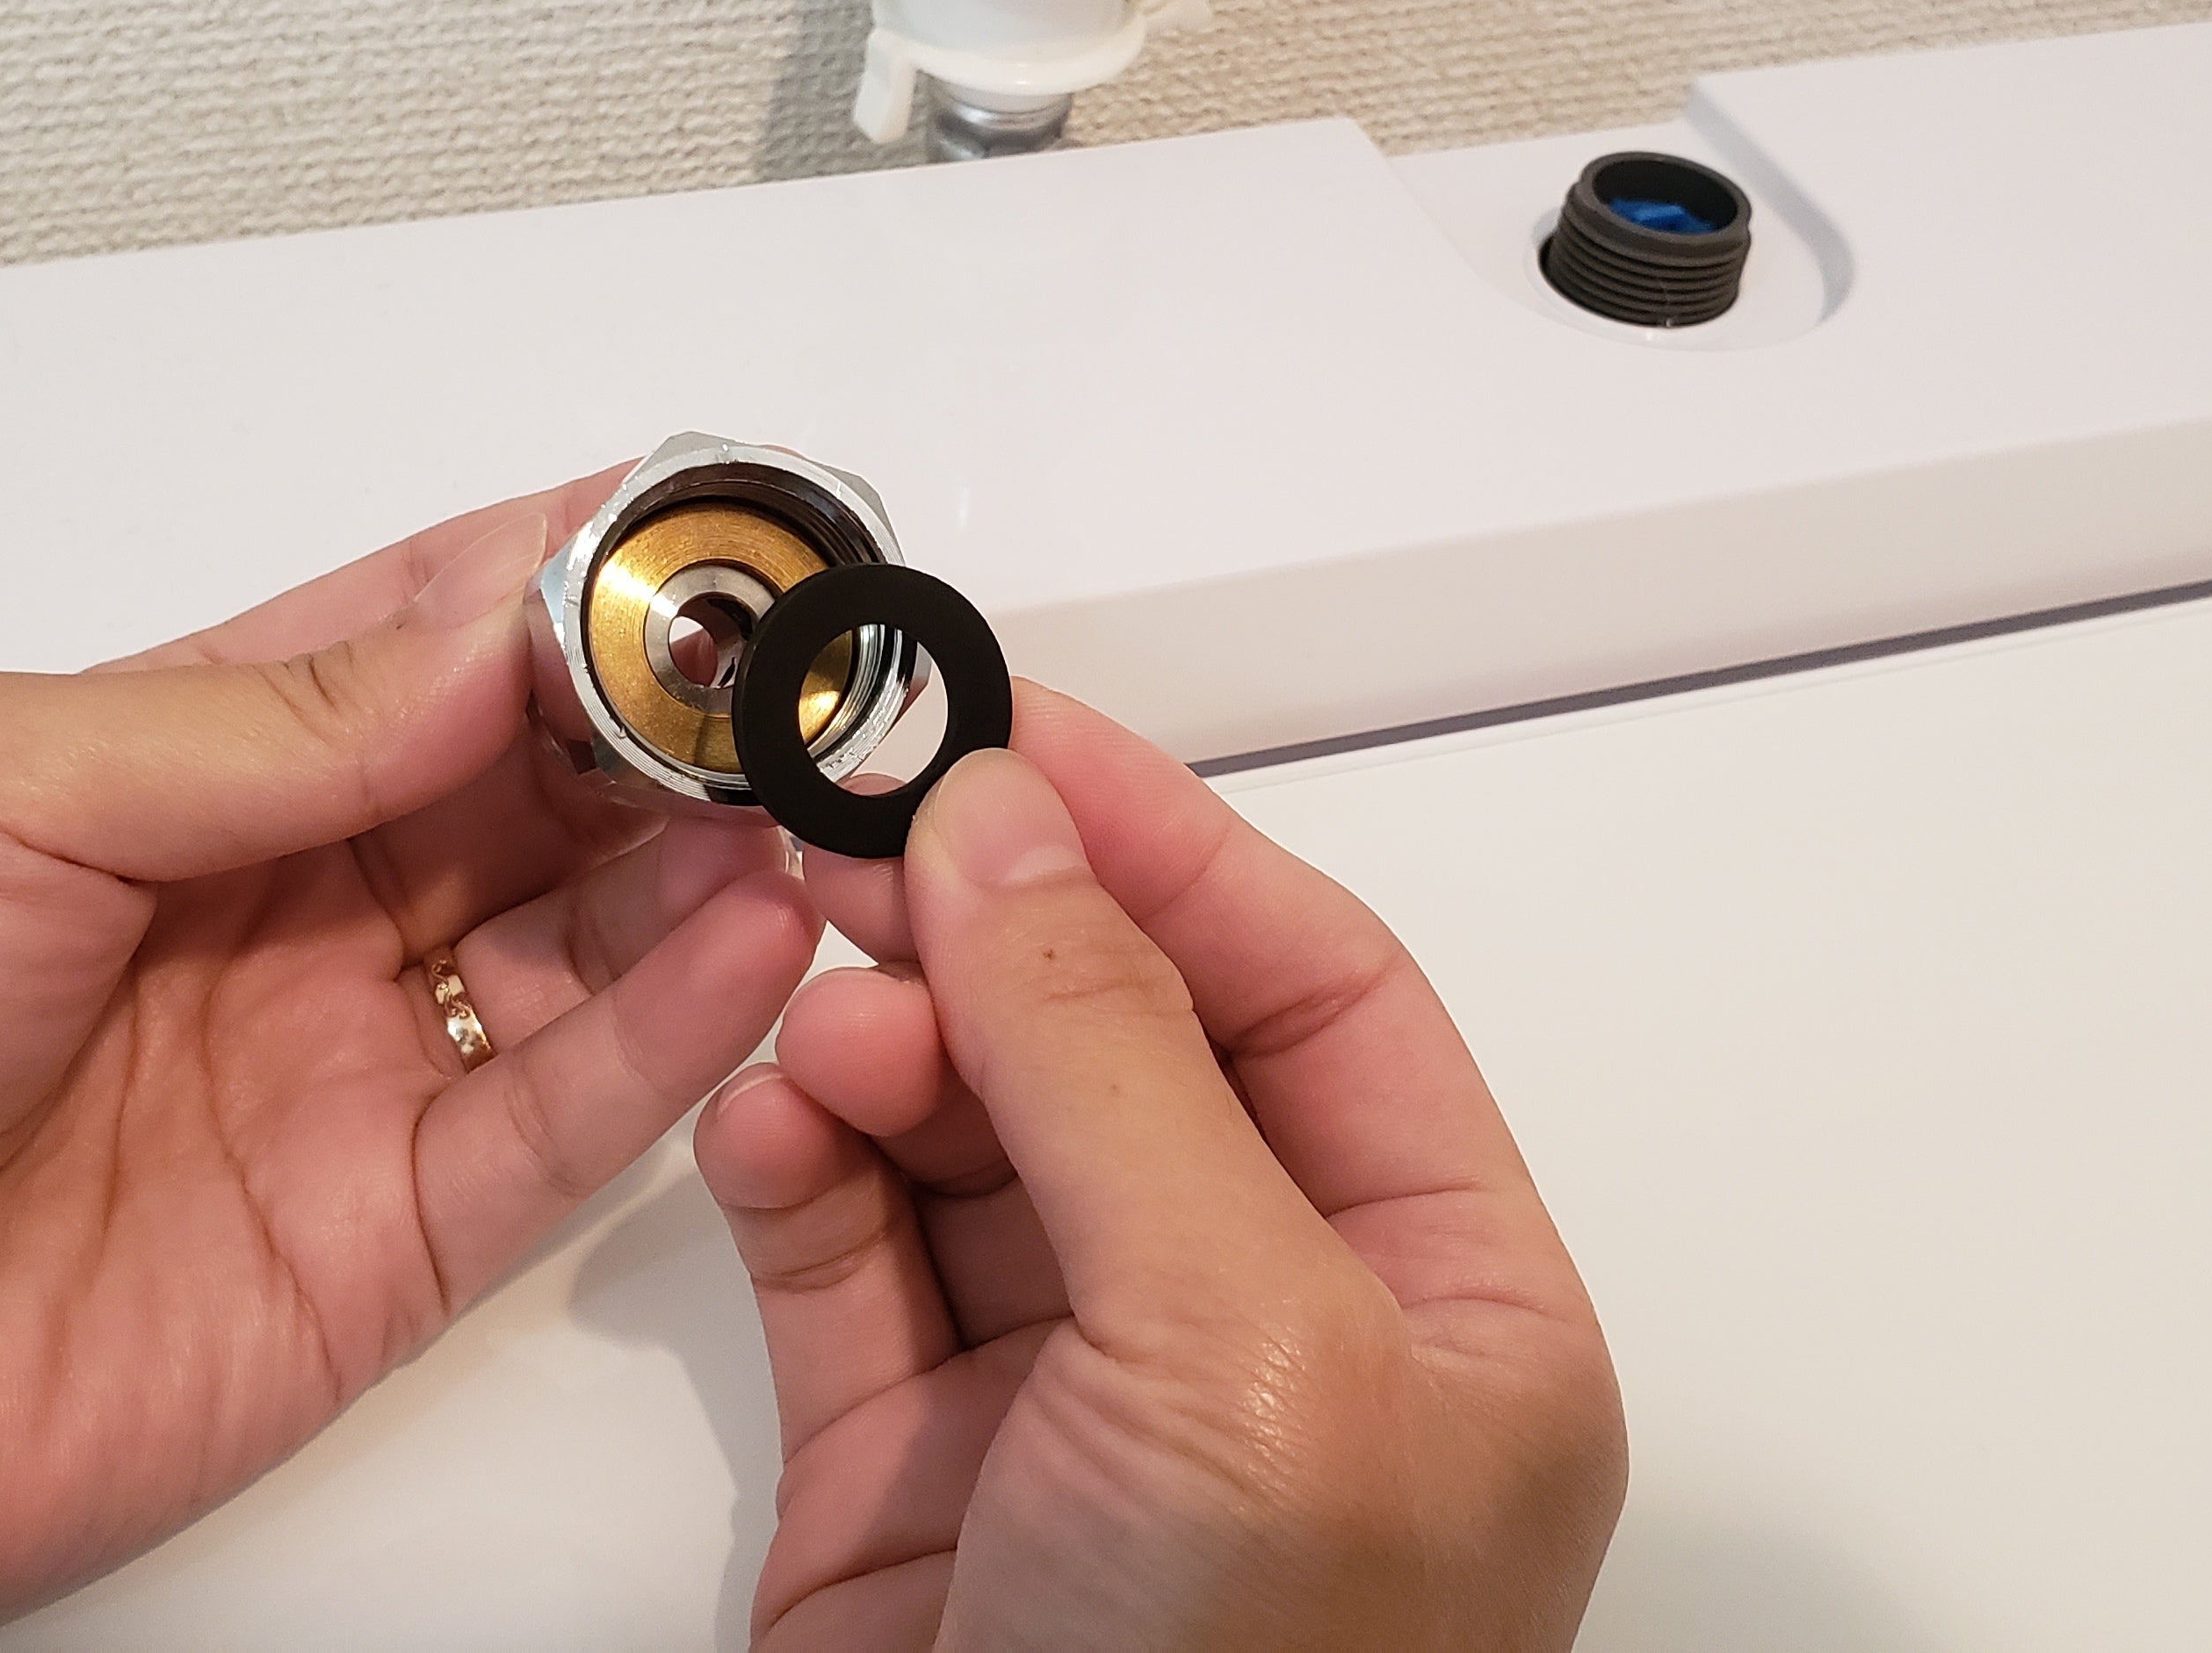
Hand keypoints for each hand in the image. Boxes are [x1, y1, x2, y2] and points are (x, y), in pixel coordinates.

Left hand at [0, 471, 823, 1648]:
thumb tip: (485, 632)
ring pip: (592, 939)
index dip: (575, 578)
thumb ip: (260, 723)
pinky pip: (569, 1118)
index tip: (701, 528)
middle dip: (675, 712)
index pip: (430, 638)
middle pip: (541, 782)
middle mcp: (288, 913)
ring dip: (705, 859)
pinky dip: (676, 1030)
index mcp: (182, 770)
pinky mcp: (382, 1241)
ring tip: (793, 793)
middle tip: (791, 659)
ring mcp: (347, 1074)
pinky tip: (739, 940)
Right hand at [694, 687, 1622, 1649]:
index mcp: (1441, 1308)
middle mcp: (1268, 1342)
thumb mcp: (1239, 1342)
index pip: (1312, 994)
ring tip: (815, 998)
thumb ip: (1121, 1059)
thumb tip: (1014, 827)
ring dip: (882, 1043)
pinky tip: (770, 1117)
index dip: (1161, 846)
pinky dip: (796, 1170)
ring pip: (967, 1139)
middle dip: (990, 933)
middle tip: (859, 827)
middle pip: (1125, 1047)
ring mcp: (1079, 1407)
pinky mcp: (909, 1477)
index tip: (1012, 734)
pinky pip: (847, 1262)